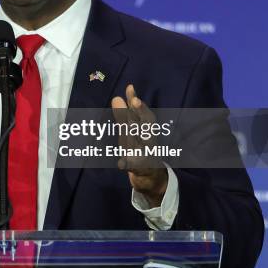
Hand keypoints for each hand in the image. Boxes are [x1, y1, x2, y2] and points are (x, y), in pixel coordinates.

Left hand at [111, 84, 167, 206]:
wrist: (151, 179)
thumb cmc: (140, 150)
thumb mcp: (131, 134)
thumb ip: (124, 117)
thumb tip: (116, 97)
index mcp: (145, 132)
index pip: (142, 115)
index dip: (136, 103)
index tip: (130, 88)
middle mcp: (148, 141)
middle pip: (145, 126)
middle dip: (140, 113)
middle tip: (134, 100)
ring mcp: (145, 156)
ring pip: (141, 144)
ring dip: (134, 136)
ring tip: (129, 122)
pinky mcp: (139, 170)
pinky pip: (133, 167)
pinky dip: (127, 164)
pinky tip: (121, 162)